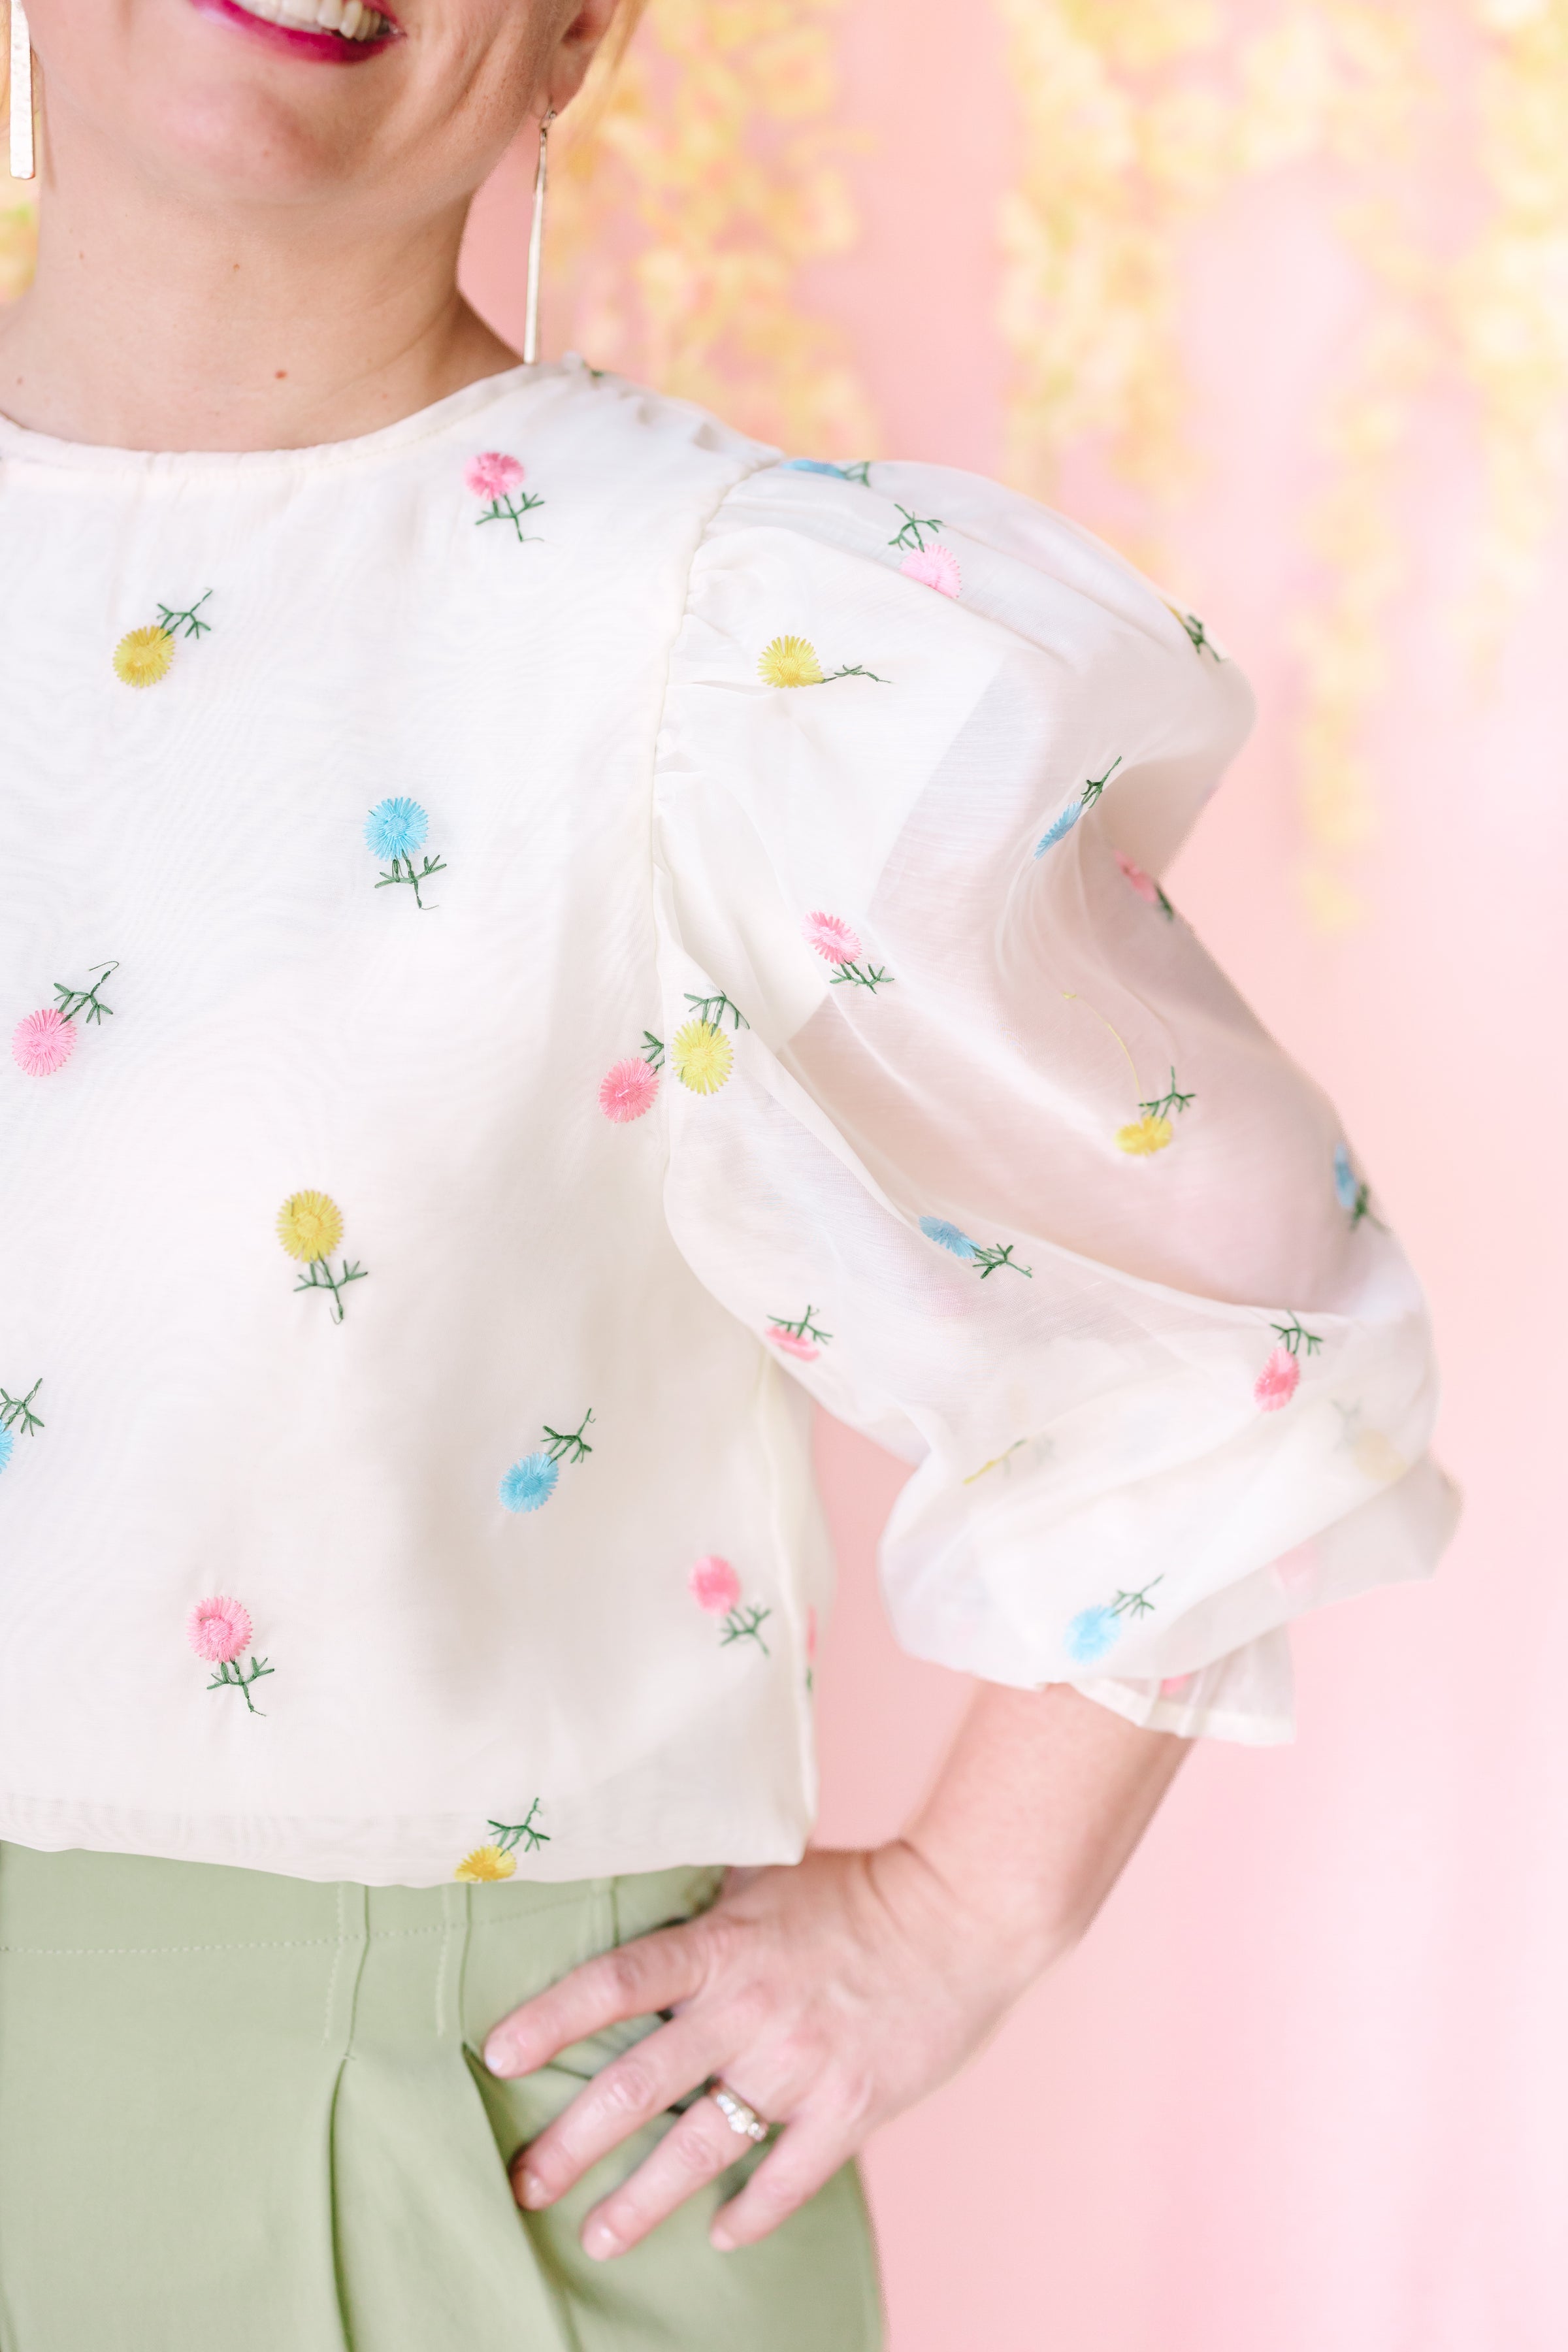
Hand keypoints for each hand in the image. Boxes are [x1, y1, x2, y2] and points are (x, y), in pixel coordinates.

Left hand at [481, 1841, 1046, 2258]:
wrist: (964, 1912)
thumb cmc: (861, 1888)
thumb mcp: (767, 1878)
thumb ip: (703, 1901)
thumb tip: (630, 1884)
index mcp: (722, 1947)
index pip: (615, 1984)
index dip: (551, 2020)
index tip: (496, 2056)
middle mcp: (749, 2009)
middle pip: (639, 2085)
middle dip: (571, 2144)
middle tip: (524, 2185)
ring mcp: (799, 2063)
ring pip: (701, 2148)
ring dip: (640, 2202)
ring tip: (596, 2238)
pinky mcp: (851, 2104)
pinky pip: (788, 2176)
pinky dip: (749, 2213)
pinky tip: (718, 2235)